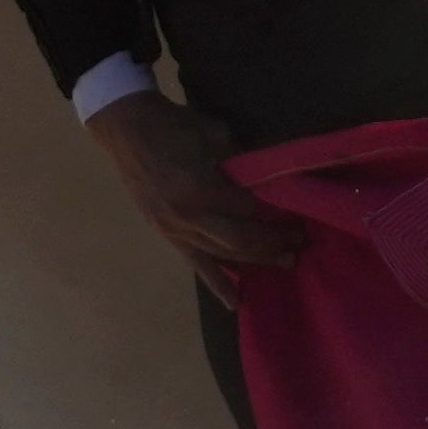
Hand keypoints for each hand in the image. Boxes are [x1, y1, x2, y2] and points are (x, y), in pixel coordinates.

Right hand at [90, 88, 307, 300]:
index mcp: (200, 188)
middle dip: (274, 243)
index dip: (275, 214)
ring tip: (285, 262)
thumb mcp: (215, 133)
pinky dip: (217, 284)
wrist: (128, 130)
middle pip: (241, 240)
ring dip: (256, 261)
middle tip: (300, 242)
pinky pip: (196, 264)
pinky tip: (235, 303)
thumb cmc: (174, 126)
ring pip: (223, 255)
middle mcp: (189, 216)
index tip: (297, 214)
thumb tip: (266, 185)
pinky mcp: (168, 235)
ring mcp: (176, 230)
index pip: (249, 210)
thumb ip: (240, 164)